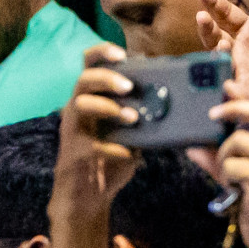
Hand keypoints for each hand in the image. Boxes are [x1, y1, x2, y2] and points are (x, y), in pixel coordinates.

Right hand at [52, 43, 139, 219]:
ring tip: (133, 118)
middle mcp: (78, 108)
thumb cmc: (111, 154)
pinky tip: (128, 153)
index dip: (102, 52)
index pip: (89, 64)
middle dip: (107, 77)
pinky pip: (92, 145)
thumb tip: (174, 95)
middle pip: (83, 79)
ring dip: (108, 108)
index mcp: (91, 96)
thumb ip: (141, 111)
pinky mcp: (75, 153)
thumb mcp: (129, 129)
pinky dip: (114, 147)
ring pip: (81, 105)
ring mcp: (74, 130)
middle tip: (129, 87)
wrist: (88, 195)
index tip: (122, 52)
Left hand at [212, 100, 248, 247]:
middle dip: (232, 110)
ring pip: (237, 142)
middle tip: (211, 115)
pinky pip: (230, 165)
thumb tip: (196, 145)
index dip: (247, 100)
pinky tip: (238, 191)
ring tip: (234, 179)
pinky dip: (227, 178)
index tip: (229, 88)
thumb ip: (227, 158)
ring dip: (226, 160)